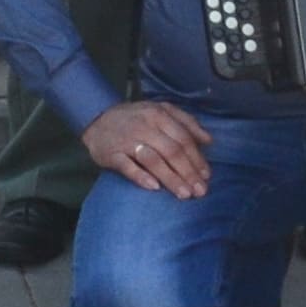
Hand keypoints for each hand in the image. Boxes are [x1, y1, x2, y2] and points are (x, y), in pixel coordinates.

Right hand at [86, 97, 208, 196]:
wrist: (97, 118)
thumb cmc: (136, 118)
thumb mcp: (160, 111)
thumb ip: (186, 122)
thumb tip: (209, 140)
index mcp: (158, 114)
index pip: (183, 138)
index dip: (197, 158)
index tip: (206, 176)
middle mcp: (143, 125)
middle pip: (171, 151)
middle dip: (188, 172)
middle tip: (200, 191)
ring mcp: (126, 140)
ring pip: (153, 160)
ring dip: (171, 178)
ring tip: (184, 194)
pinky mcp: (111, 153)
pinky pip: (127, 167)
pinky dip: (141, 177)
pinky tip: (154, 188)